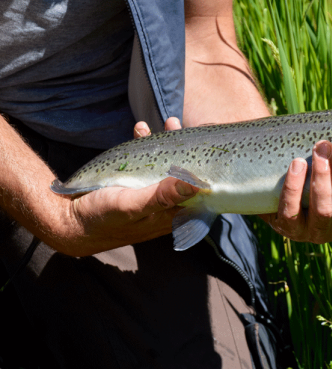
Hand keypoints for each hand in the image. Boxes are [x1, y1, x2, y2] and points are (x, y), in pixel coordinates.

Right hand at [60, 117, 196, 255]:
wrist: (70, 221)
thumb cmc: (103, 218)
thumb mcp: (132, 207)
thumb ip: (162, 197)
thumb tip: (196, 185)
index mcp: (171, 214)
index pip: (196, 189)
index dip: (201, 167)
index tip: (199, 143)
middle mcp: (165, 203)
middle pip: (182, 172)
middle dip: (183, 148)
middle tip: (176, 125)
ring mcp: (149, 191)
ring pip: (166, 164)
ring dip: (165, 142)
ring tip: (167, 122)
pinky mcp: (134, 182)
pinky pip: (146, 161)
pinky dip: (145, 145)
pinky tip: (140, 129)